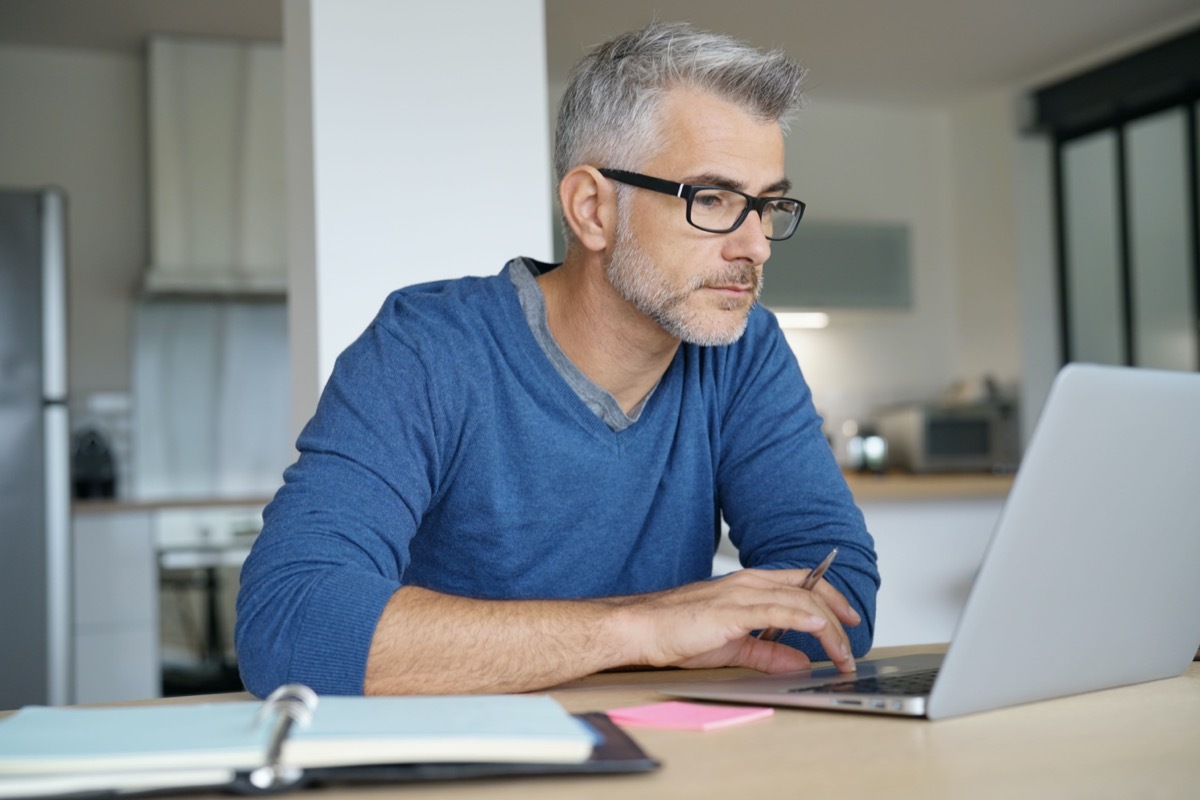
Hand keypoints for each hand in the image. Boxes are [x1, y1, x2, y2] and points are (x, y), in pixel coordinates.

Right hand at [618, 569, 860, 673]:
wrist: (643, 628)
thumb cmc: (677, 632)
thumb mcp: (733, 647)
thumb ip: (767, 652)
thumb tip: (798, 661)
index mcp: (747, 586)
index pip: (800, 583)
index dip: (829, 597)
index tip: (847, 619)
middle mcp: (748, 583)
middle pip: (808, 589)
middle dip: (838, 614)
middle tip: (852, 642)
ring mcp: (740, 593)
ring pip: (799, 600)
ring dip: (828, 627)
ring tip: (842, 653)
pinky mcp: (731, 609)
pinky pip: (777, 609)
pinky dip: (803, 618)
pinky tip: (820, 629)